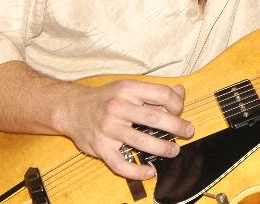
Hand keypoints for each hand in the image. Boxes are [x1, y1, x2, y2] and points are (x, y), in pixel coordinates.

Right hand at [56, 80, 193, 179]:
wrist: (71, 108)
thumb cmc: (106, 98)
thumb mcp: (129, 87)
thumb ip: (155, 92)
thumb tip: (181, 91)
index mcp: (128, 89)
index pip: (162, 94)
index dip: (176, 104)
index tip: (178, 111)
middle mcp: (118, 107)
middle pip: (155, 118)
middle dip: (177, 127)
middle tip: (188, 131)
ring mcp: (108, 128)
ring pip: (141, 141)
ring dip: (162, 149)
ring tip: (173, 151)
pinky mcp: (100, 147)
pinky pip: (120, 164)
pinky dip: (137, 171)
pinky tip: (149, 171)